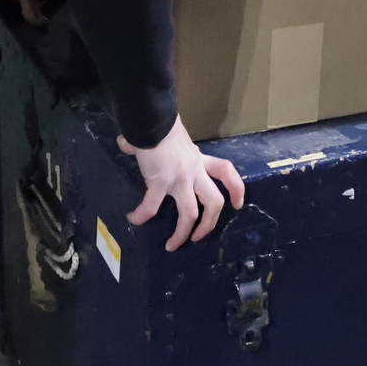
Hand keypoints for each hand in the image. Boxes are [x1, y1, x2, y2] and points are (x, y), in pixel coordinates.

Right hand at [118, 116, 245, 251]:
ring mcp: (180, 179)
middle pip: (214, 202)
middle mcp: (194, 172)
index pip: (226, 172)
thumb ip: (157, 146)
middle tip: (198, 237)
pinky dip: (142, 215)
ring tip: (172, 245)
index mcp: (199, 160)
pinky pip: (152, 206)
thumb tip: (128, 143)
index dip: (237, 189)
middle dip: (208, 224)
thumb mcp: (171, 138)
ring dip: (182, 233)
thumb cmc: (160, 125)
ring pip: (190, 213)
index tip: (238, 205)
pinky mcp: (160, 182)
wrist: (153, 120)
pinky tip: (133, 218)